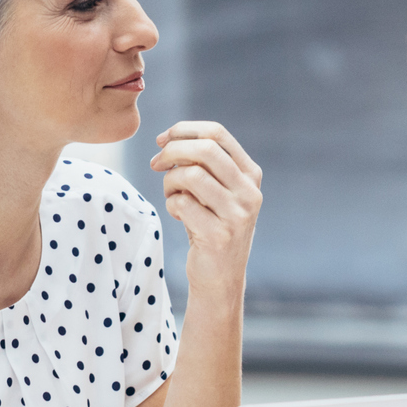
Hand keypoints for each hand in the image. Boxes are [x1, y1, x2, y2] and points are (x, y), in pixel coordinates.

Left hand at [149, 121, 261, 295]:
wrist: (221, 277)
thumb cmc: (211, 226)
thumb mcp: (217, 191)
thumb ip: (203, 164)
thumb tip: (168, 139)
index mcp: (251, 175)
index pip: (217, 133)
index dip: (184, 130)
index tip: (162, 140)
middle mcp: (250, 192)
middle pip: (205, 149)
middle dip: (172, 151)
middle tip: (156, 163)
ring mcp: (237, 215)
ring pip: (191, 175)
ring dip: (170, 182)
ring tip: (172, 196)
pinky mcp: (219, 235)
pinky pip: (181, 203)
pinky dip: (171, 205)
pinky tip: (178, 216)